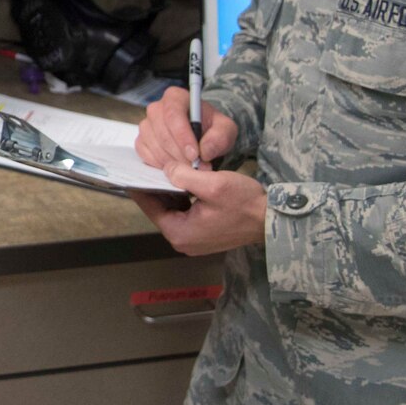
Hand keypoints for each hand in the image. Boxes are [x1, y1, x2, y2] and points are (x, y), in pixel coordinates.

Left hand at [129, 163, 267, 255]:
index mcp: (179, 232)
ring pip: (171, 210)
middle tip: (150, 163)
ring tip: (164, 168)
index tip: (133, 168)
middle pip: (159, 208)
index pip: (149, 206)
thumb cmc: (245, 204)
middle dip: (156, 186)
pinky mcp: (202, 235)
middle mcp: (182, 240)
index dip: (141, 184)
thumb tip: (165, 169)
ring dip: (169, 191)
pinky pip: (184, 214)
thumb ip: (184, 176)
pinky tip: (182, 181)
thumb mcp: (213, 184)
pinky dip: (181, 198)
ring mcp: (192, 240)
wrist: (272, 220)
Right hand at [135, 88, 236, 171]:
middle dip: (180, 153)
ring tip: (190, 166)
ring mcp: (147, 125)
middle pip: (162, 132)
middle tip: (196, 166)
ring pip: (155, 146)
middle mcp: (157, 108)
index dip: (182, 136)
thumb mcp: (226, 130)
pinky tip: (177, 164)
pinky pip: (147, 155)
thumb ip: (220, 138)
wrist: (203, 136)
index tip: (194, 154)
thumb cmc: (212, 129)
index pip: (173, 114)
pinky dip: (162, 164)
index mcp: (176, 97)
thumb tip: (205, 150)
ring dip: (173, 160)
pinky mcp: (142, 141)